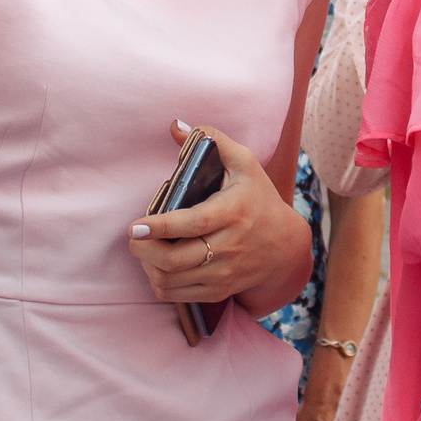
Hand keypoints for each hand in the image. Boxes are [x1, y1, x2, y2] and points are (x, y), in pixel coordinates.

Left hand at [130, 122, 313, 312]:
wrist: (286, 248)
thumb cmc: (259, 199)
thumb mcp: (244, 164)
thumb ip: (212, 140)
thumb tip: (176, 126)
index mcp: (232, 212)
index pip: (192, 224)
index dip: (160, 227)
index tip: (136, 225)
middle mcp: (228, 247)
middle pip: (175, 259)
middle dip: (144, 250)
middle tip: (133, 237)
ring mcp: (223, 273)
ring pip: (171, 280)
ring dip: (148, 266)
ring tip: (144, 249)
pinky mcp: (218, 290)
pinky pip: (177, 294)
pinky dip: (159, 282)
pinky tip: (156, 266)